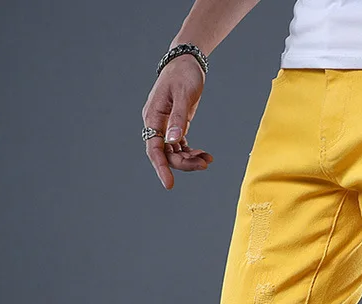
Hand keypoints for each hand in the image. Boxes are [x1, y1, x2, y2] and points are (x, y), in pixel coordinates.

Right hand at [142, 55, 212, 189]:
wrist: (187, 62)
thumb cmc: (183, 74)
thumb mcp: (183, 95)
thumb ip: (179, 119)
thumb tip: (172, 142)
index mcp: (153, 116)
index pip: (154, 148)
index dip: (161, 167)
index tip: (169, 184)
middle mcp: (157, 124)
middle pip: (166, 154)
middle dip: (184, 164)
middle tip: (204, 164)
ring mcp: (166, 127)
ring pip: (175, 153)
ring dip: (190, 160)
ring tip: (208, 160)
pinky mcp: (176, 127)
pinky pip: (182, 147)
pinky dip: (193, 154)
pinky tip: (206, 156)